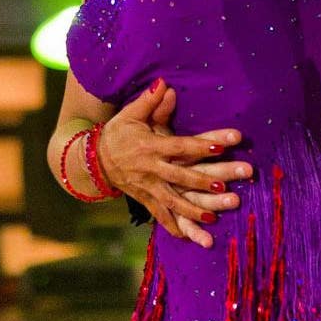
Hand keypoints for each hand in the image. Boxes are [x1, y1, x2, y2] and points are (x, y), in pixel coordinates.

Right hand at [96, 80, 252, 241]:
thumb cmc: (118, 133)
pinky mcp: (145, 200)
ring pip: (173, 201)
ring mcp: (148, 187)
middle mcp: (151, 169)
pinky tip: (191, 237)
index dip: (202, 146)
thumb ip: (150, 101)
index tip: (224, 146)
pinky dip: (174, 227)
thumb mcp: (130, 114)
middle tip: (227, 187)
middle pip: (182, 177)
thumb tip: (165, 83)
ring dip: (194, 210)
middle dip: (205, 182)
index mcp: (151, 146)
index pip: (181, 146)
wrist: (94, 160)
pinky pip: (160, 216)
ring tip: (214, 217)